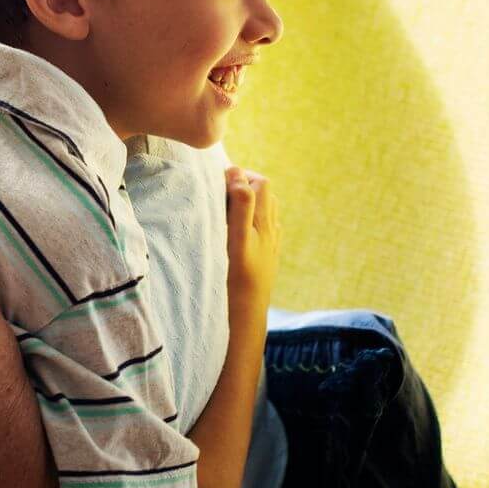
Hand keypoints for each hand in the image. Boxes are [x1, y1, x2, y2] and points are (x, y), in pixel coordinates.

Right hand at [224, 165, 278, 313]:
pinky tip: (235, 231)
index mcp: (264, 221)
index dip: (240, 177)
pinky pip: (262, 228)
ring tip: (225, 209)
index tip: (217, 184)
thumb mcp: (237, 237)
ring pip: (264, 211)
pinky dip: (250, 220)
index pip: (260, 183)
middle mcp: (271, 230)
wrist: (246, 314)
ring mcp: (270, 244)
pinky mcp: (266, 256)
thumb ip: (240, 204)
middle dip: (244, 187)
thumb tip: (237, 173)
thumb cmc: (237, 276)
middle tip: (219, 194)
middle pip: (264, 194)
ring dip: (248, 203)